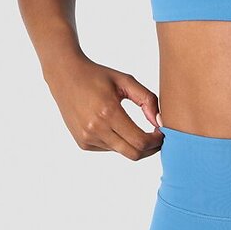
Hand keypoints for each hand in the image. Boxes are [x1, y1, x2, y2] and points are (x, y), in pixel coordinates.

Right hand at [45, 55, 163, 160]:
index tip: (164, 132)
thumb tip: (159, 122)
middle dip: (151, 148)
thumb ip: (147, 99)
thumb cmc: (99, 76)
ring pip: (122, 152)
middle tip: (159, 137)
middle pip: (133, 153)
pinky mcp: (83, 143)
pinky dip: (121, 143)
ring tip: (144, 131)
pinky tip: (122, 128)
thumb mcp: (126, 81)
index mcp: (108, 112)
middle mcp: (96, 129)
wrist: (66, 76)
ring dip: (136, 145)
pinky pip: (110, 149)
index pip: (140, 140)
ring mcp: (87, 138)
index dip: (157, 140)